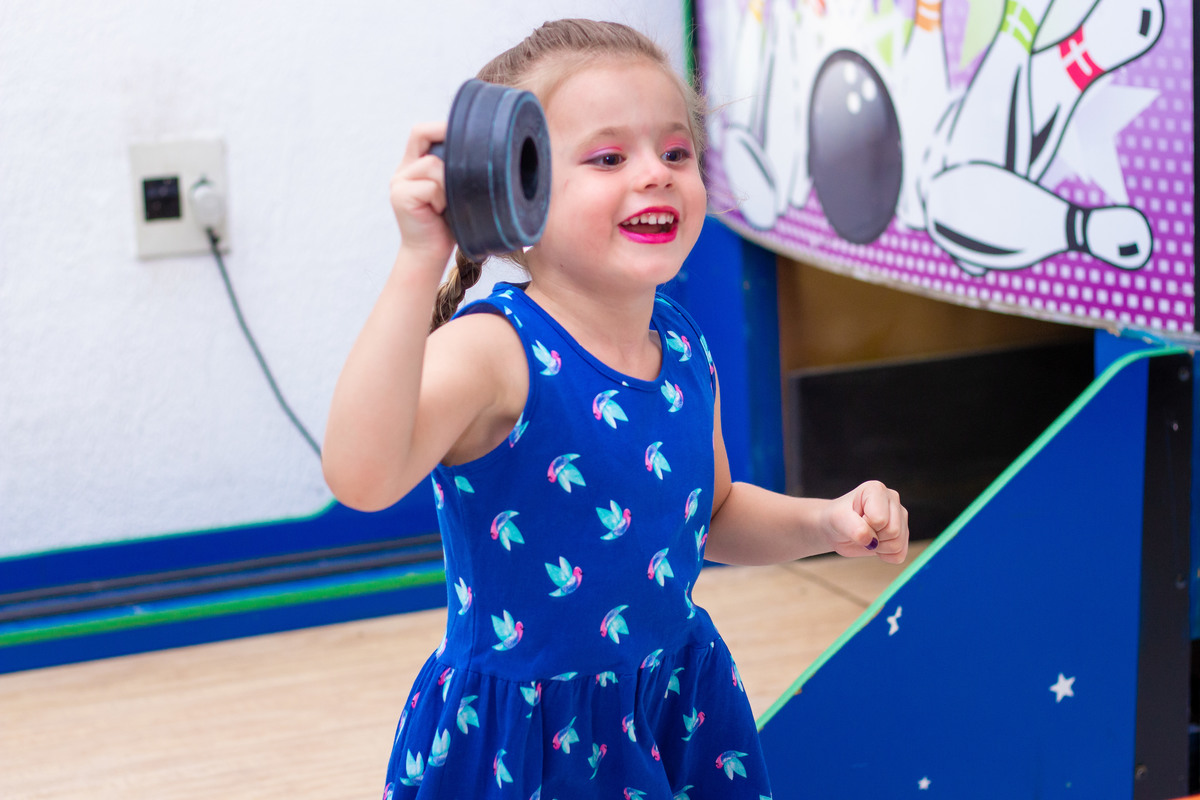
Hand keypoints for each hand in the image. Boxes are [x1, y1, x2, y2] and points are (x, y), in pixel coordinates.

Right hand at [390, 121, 455, 264]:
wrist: (430, 254)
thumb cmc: (447, 224)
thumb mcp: (452, 191)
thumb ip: (453, 170)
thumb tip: (479, 149)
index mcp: (413, 165)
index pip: (422, 132)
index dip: (441, 127)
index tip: (467, 135)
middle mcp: (403, 170)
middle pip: (421, 134)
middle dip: (446, 146)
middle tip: (460, 169)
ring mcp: (399, 182)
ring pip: (433, 163)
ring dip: (448, 184)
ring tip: (447, 204)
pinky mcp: (401, 195)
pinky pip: (432, 184)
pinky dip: (442, 198)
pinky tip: (440, 212)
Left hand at [821, 480, 908, 563]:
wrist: (838, 529)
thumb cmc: (838, 519)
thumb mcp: (838, 520)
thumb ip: (854, 527)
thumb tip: (871, 540)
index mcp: (876, 489)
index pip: (880, 519)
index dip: (865, 526)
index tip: (855, 520)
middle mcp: (893, 499)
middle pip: (893, 531)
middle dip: (873, 537)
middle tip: (861, 530)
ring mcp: (901, 516)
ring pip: (898, 544)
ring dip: (878, 547)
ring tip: (867, 536)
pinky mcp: (904, 534)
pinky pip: (900, 554)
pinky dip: (885, 555)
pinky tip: (875, 544)